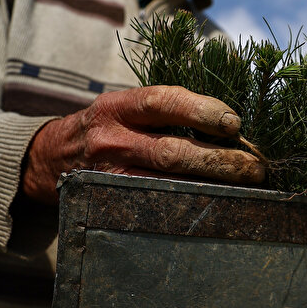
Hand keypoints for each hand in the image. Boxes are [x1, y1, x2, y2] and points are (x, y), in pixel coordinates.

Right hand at [21, 85, 264, 203]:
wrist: (51, 157)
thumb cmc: (109, 126)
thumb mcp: (127, 106)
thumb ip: (168, 109)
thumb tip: (230, 123)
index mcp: (119, 107)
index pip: (163, 102)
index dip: (200, 110)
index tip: (234, 122)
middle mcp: (113, 140)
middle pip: (171, 151)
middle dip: (218, 160)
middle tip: (255, 166)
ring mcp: (110, 176)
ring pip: (166, 184)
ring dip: (211, 187)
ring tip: (246, 187)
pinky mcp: (111, 202)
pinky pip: (155, 206)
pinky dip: (189, 205)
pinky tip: (217, 205)